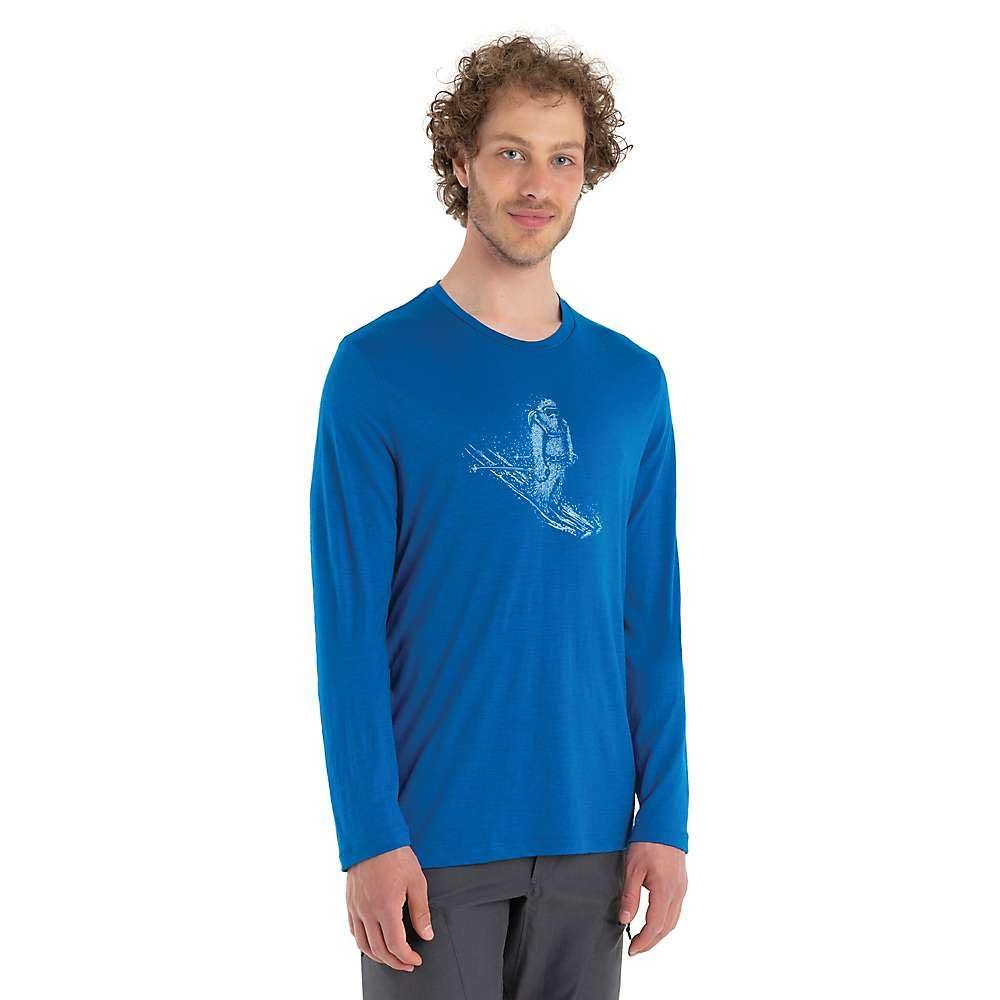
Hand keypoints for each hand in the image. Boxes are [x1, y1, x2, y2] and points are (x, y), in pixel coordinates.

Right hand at [346, 845, 433, 971]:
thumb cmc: (396, 856)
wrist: (373, 836)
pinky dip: (363, 942)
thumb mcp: (417, 882)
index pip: (396, 945)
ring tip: (391, 958)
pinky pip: (353, 930)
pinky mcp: (350, 902)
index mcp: (386, 907)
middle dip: (395, 962)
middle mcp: (368, 911)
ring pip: (363, 944)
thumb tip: (426, 934)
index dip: (407, 957)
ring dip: (378, 956)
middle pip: (379, 950)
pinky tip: (373, 942)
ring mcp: (356, 908)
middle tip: (407, 964)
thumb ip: (421, 912)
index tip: (416, 960)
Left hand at [618, 842, 686, 955]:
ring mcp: (682, 888)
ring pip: (673, 920)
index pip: (655, 926)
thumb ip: (630, 897)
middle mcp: (677, 893)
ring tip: (644, 939)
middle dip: (651, 942)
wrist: (664, 822)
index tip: (632, 950)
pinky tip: (654, 920)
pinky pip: (676, 909)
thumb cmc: (647, 842)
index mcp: (665, 891)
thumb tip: (624, 920)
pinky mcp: (681, 882)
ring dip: (659, 933)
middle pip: (666, 927)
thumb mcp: (632, 868)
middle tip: (636, 949)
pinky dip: (665, 921)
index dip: (644, 941)